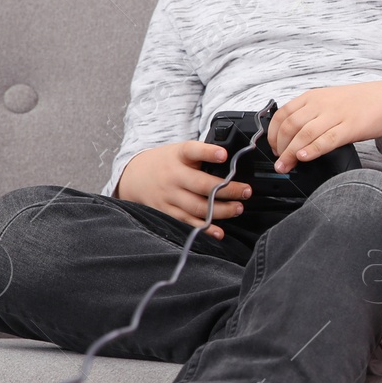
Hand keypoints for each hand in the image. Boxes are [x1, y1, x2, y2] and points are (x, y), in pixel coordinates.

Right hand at [114, 140, 251, 240]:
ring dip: (221, 210)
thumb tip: (233, 160)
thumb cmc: (167, 163)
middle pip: (201, 185)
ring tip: (238, 208)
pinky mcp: (166, 212)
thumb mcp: (180, 151)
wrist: (134, 177)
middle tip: (246, 191)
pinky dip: (204, 229)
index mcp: (178, 156)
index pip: (193, 150)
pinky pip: (187, 222)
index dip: (208, 152)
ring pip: (197, 206)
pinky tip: (219, 232)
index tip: (224, 154)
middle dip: (227, 189)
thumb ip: (201, 155)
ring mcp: (169, 196)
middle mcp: (173, 176)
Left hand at [268, 81, 381, 172]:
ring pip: (305, 134)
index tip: (273, 149)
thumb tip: (289, 137)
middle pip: (290, 126)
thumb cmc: (358, 103)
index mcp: (312, 97)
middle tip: (279, 163)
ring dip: (290, 153)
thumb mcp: (328, 102)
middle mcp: (321, 104)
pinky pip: (327, 139)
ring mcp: (336, 115)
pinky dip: (313, 149)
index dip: (272, 134)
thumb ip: (309, 115)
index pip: (282, 114)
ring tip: (285, 166)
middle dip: (279, 147)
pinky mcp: (350, 127)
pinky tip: (304, 157)